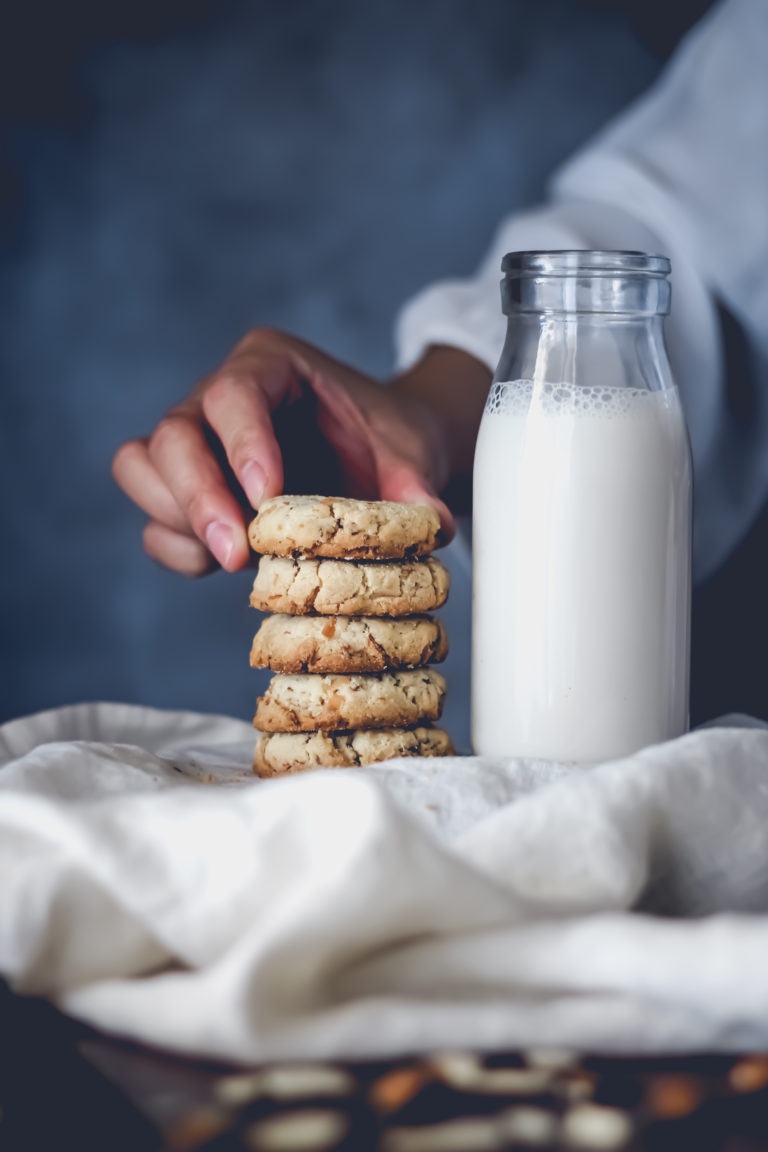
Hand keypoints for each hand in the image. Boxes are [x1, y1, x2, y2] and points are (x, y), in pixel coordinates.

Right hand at [112, 328, 456, 575]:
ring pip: (142, 468)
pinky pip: (153, 518)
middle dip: (198, 498)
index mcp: (271, 365)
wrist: (379, 457)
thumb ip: (417, 486)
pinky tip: (222, 565)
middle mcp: (219, 397)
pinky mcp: (187, 489)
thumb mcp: (411, 455)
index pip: (234, 393)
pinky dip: (177, 548)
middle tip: (239, 554)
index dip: (241, 445)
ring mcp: (196, 442)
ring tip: (234, 558)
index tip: (266, 498)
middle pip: (173, 435)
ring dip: (178, 520)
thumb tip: (436, 525)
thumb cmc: (388, 441)